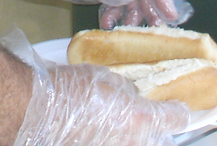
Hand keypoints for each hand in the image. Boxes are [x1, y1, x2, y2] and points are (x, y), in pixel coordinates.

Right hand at [3, 30, 188, 145]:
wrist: (36, 112)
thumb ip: (127, 89)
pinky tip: (99, 129)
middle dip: (156, 127)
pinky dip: (112, 139)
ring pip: (134, 144)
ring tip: (116, 120)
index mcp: (141, 121)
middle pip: (158, 139)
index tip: (180, 106)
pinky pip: (113, 145)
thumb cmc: (68, 91)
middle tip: (146, 114)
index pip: (177, 118)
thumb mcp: (106, 78)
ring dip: (131, 135)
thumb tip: (132, 94)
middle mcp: (132, 144)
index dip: (180, 109)